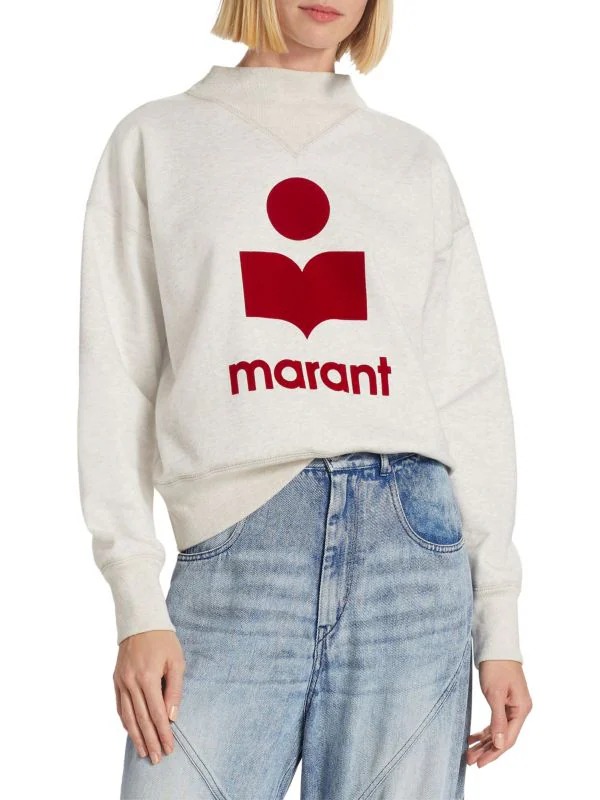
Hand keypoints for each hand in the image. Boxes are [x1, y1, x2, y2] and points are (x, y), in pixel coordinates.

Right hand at [113, 630, 185, 764]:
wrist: (140, 621)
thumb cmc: (163, 640)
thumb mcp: (176, 661)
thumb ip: (174, 689)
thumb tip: (172, 716)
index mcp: (148, 677)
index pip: (156, 713)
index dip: (163, 733)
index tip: (169, 748)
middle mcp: (131, 682)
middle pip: (141, 719)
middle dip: (150, 741)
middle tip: (157, 758)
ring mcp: (121, 681)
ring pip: (127, 716)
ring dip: (135, 736)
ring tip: (143, 752)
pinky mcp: (116, 679)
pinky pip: (120, 706)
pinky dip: (126, 721)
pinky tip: (132, 731)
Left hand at [466, 659, 531, 767]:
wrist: (496, 646)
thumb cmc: (496, 666)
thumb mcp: (495, 694)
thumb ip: (498, 720)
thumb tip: (500, 745)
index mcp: (521, 709)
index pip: (509, 739)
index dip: (494, 753)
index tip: (480, 763)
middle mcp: (519, 710)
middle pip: (503, 737)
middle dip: (487, 750)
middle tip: (470, 761)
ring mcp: (512, 706)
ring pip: (498, 731)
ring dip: (484, 742)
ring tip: (468, 753)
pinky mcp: (504, 702)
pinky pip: (495, 722)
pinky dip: (484, 731)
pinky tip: (472, 738)